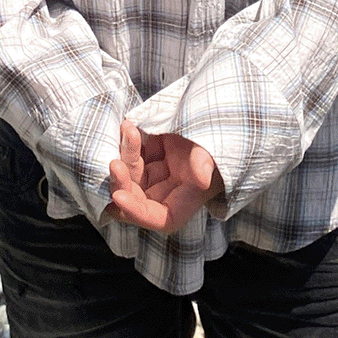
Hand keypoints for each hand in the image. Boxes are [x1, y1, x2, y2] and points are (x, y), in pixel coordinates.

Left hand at [107, 120, 222, 235]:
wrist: (222, 120)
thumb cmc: (223, 140)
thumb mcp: (215, 151)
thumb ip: (206, 164)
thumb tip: (202, 178)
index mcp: (186, 201)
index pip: (158, 218)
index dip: (137, 211)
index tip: (119, 196)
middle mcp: (169, 192)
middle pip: (136, 198)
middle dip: (122, 183)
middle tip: (115, 164)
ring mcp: (159, 174)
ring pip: (131, 173)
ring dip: (126, 154)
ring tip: (128, 128)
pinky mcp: (153, 155)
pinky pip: (134, 154)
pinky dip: (129, 141)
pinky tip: (128, 126)